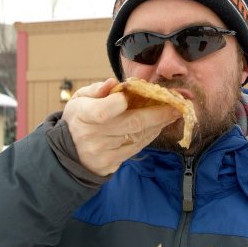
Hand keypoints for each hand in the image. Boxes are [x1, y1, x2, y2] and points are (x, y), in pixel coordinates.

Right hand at [62, 78, 180, 176]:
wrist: (70, 152)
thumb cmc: (79, 118)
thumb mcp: (80, 99)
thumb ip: (96, 90)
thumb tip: (113, 83)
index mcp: (83, 116)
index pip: (103, 111)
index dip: (119, 103)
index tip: (129, 94)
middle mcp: (93, 137)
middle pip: (132, 124)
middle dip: (158, 114)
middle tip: (177, 105)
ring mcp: (104, 152)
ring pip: (140, 136)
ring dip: (159, 124)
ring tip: (173, 113)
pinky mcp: (112, 163)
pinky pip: (138, 147)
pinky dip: (151, 135)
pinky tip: (159, 125)